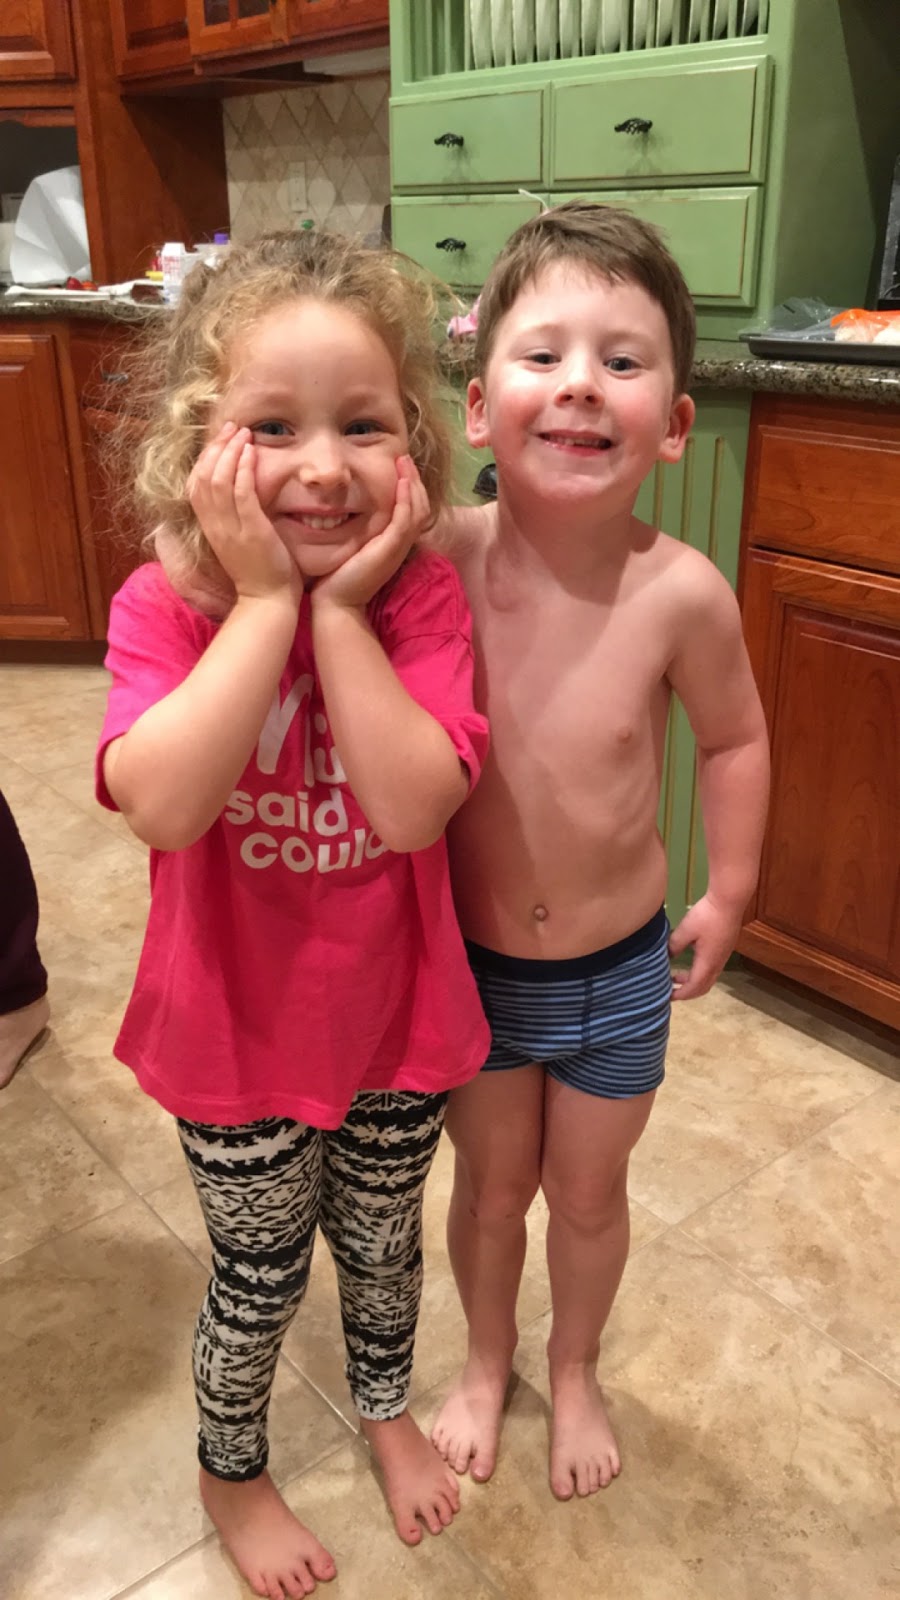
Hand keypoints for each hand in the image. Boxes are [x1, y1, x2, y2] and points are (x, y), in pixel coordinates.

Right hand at [188, 423, 302, 602]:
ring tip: (243, 433)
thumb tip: (237, 498)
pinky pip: (241, 493)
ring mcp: (231, 529)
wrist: (267, 602)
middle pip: (203, 476)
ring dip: (230, 451)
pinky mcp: (251, 531)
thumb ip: (233, 520)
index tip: (220, 440)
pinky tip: (251, 452)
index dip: (205, 458)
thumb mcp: (238, 543)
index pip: (195, 485)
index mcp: (210, 528)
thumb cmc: (259, 573)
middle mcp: (215, 526)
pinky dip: (243, 469)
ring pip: (219, 480)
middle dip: (216, 447)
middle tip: (232, 427)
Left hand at [310, 455, 429, 610]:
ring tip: (404, 462)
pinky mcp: (390, 549)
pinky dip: (406, 499)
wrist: (337, 603)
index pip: (412, 510)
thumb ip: (359, 529)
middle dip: (414, 479)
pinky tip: (401, 482)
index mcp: (394, 543)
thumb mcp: (354, 547)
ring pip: (417, 510)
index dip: (409, 487)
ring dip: (412, 483)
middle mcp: (400, 544)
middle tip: (404, 457)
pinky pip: (405, 519)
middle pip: (420, 506)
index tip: (399, 466)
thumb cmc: (338, 577)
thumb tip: (346, 508)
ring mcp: (398, 547)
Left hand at [668, 893, 743, 1000]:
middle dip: (687, 992)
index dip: (681, 995)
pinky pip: (712, 969)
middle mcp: (718, 964)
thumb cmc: (707, 915)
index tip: (668, 997)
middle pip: (703, 987)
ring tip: (677, 977)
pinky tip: (691, 961)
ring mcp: (723, 956)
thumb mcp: (685, 930)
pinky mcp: (725, 948)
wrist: (729, 901)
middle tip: (672, 991)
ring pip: (709, 978)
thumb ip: (674, 946)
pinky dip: (700, 973)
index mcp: (707, 963)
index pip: (694, 987)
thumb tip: (667, 957)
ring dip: (694, 981)